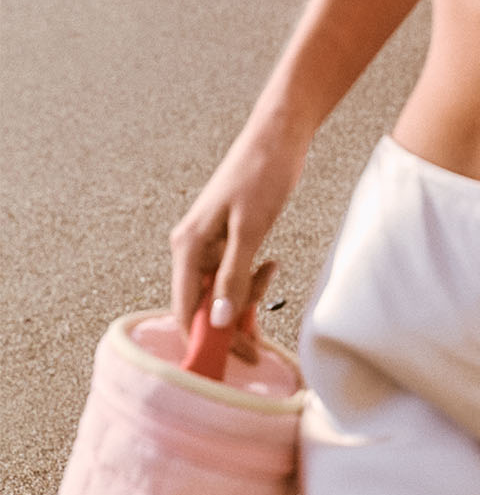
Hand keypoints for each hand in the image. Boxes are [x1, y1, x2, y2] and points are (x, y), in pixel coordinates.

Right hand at [170, 119, 307, 343]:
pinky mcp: (227, 239)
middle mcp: (191, 248)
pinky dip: (249, 280)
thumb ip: (233, 275)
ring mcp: (209, 244)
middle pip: (202, 306)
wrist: (280, 134)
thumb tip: (216, 322)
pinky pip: (231, 275)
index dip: (207, 340)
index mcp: (188, 246)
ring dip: (242, 301)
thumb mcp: (252, 228)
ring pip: (219, 292)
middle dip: (229, 326)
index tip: (235, 360)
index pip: (185, 311)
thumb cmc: (263, 172)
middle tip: (261, 343)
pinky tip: (271, 267)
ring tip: (272, 278)